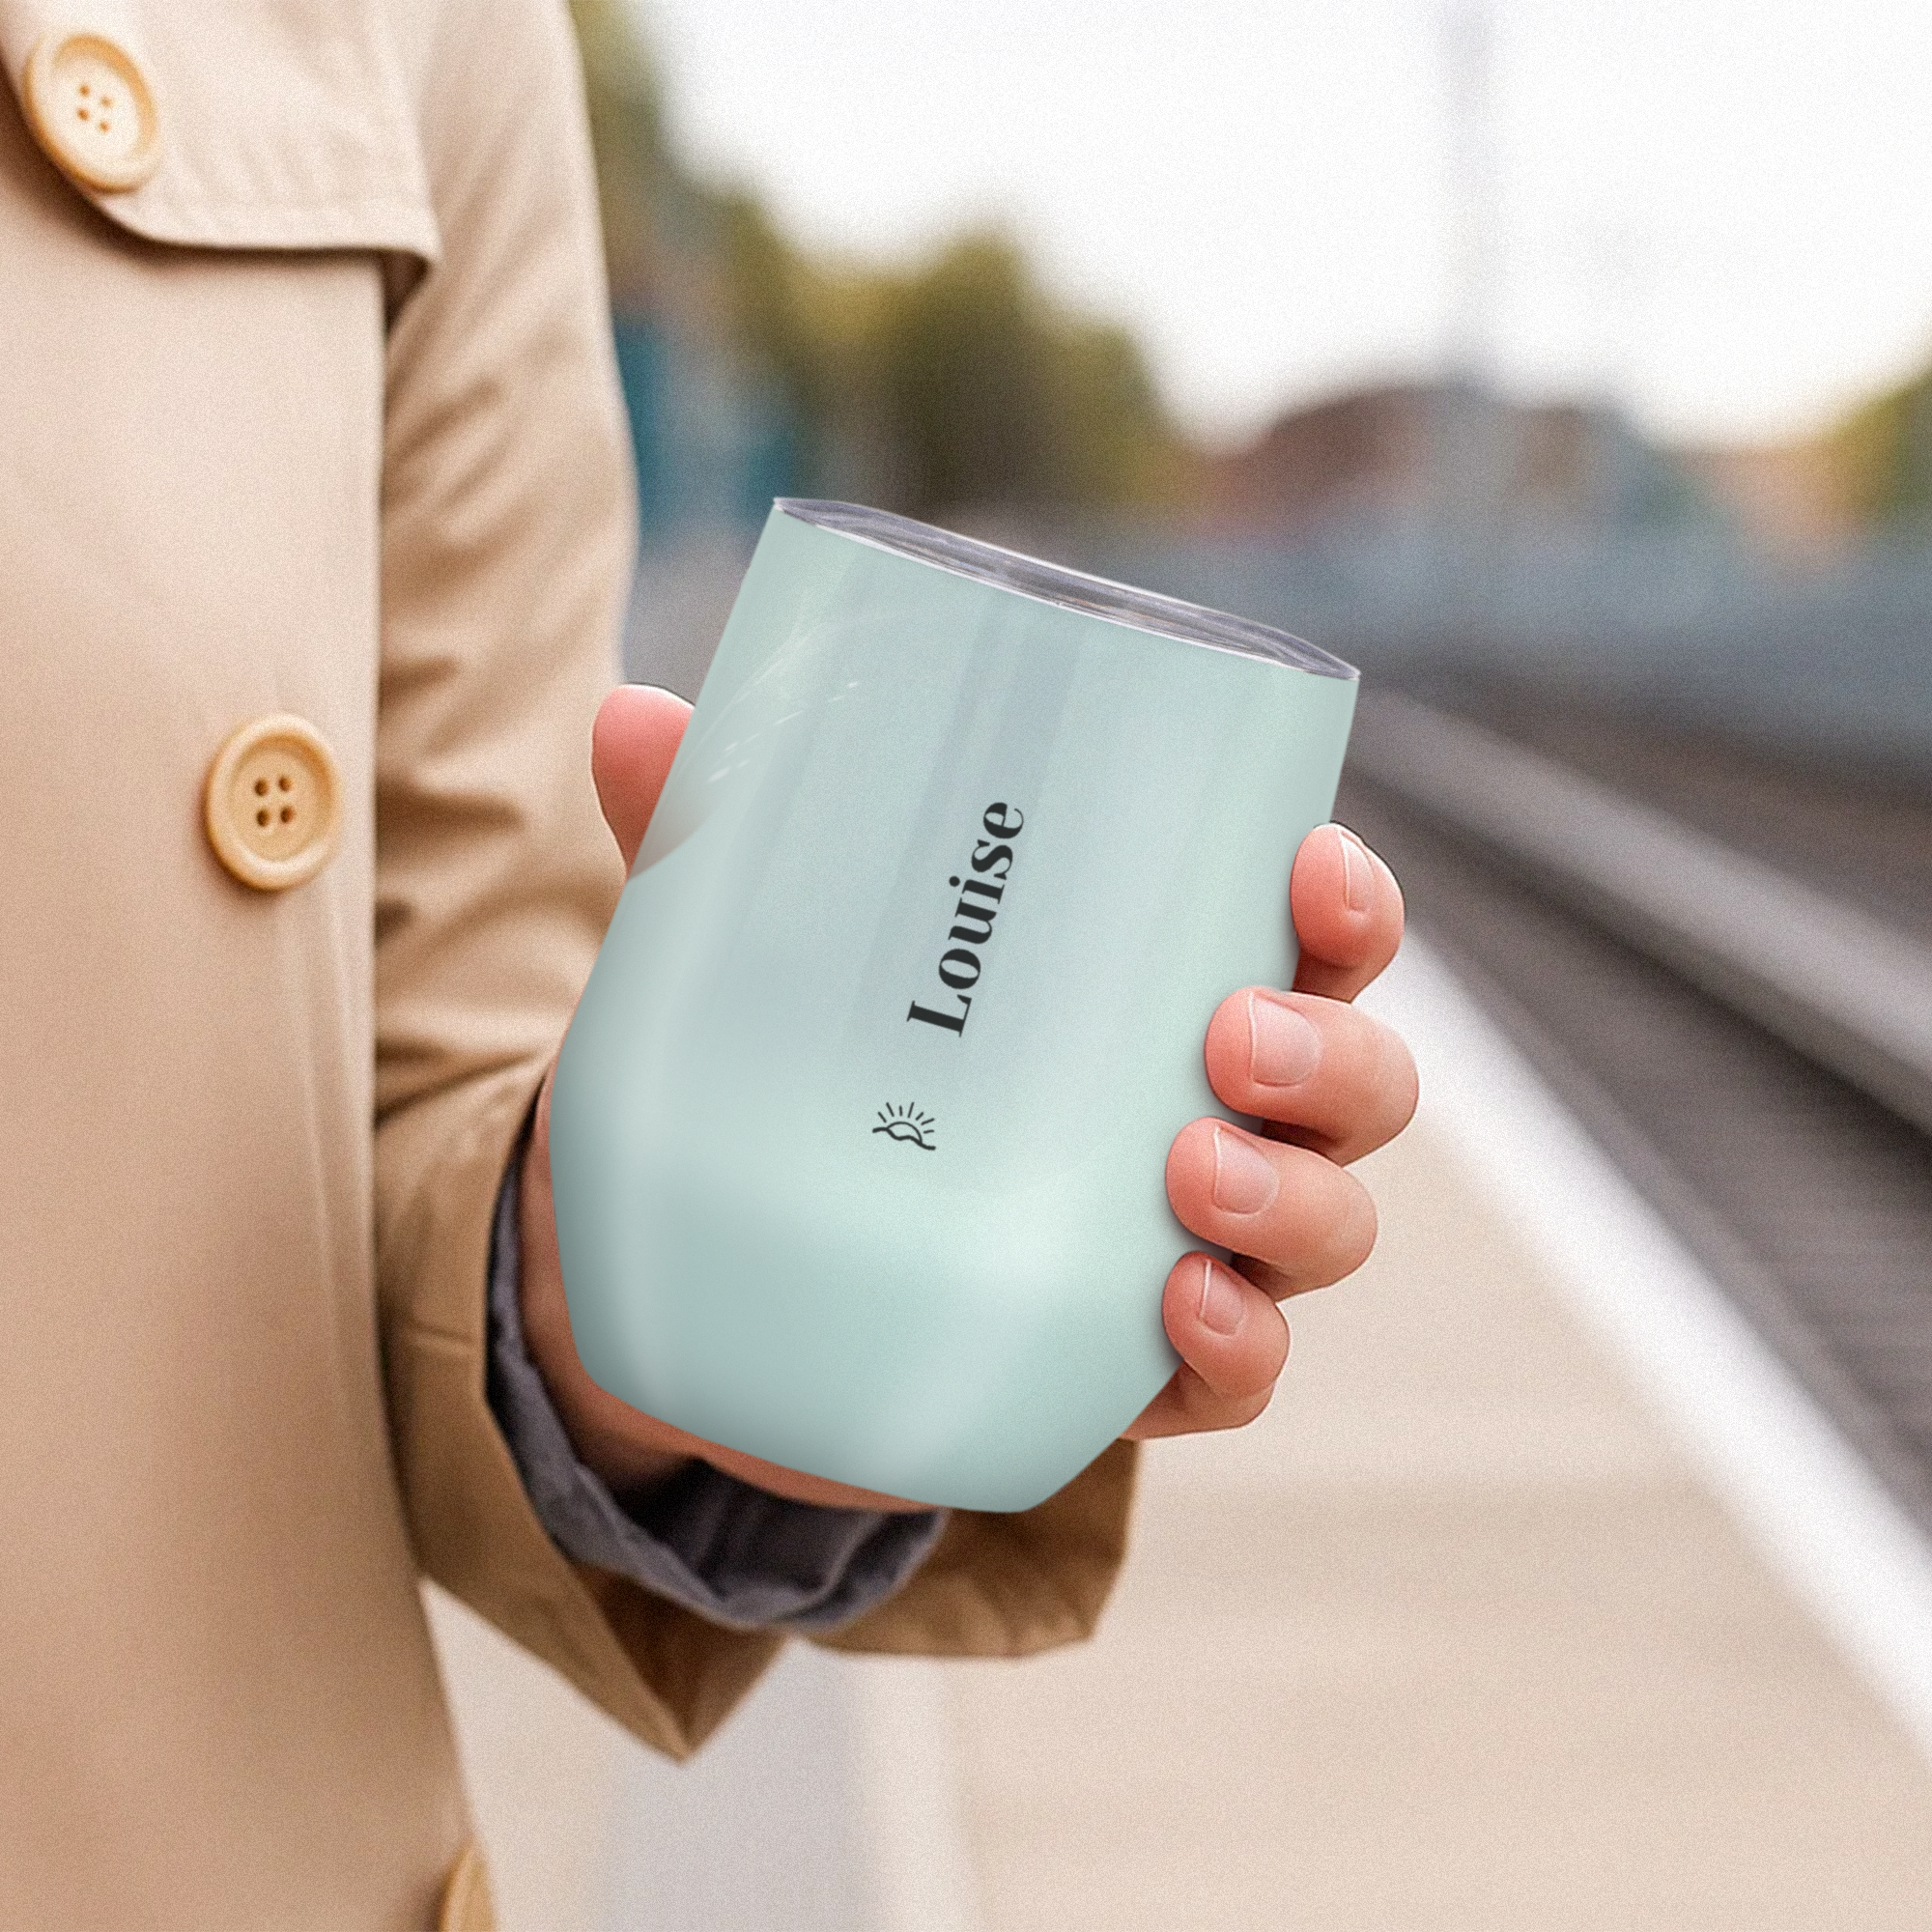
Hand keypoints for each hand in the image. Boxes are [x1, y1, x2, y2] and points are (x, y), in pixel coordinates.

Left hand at [519, 685, 1415, 1507]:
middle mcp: (1206, 1109)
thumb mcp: (760, 959)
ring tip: (1189, 1169)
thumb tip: (634, 715)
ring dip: (1293, 1197)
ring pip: (1327, 1225)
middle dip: (1332, 1057)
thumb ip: (715, 841)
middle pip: (1356, 1082)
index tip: (1308, 861)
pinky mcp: (1128, 1368)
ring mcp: (1180, 1245)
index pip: (1308, 936)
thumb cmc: (801, 1079)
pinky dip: (1238, 1347)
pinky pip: (1239, 1373)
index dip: (1346, 903)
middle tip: (1234, 1036)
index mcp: (1154, 988)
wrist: (731, 1289)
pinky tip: (1182, 1313)